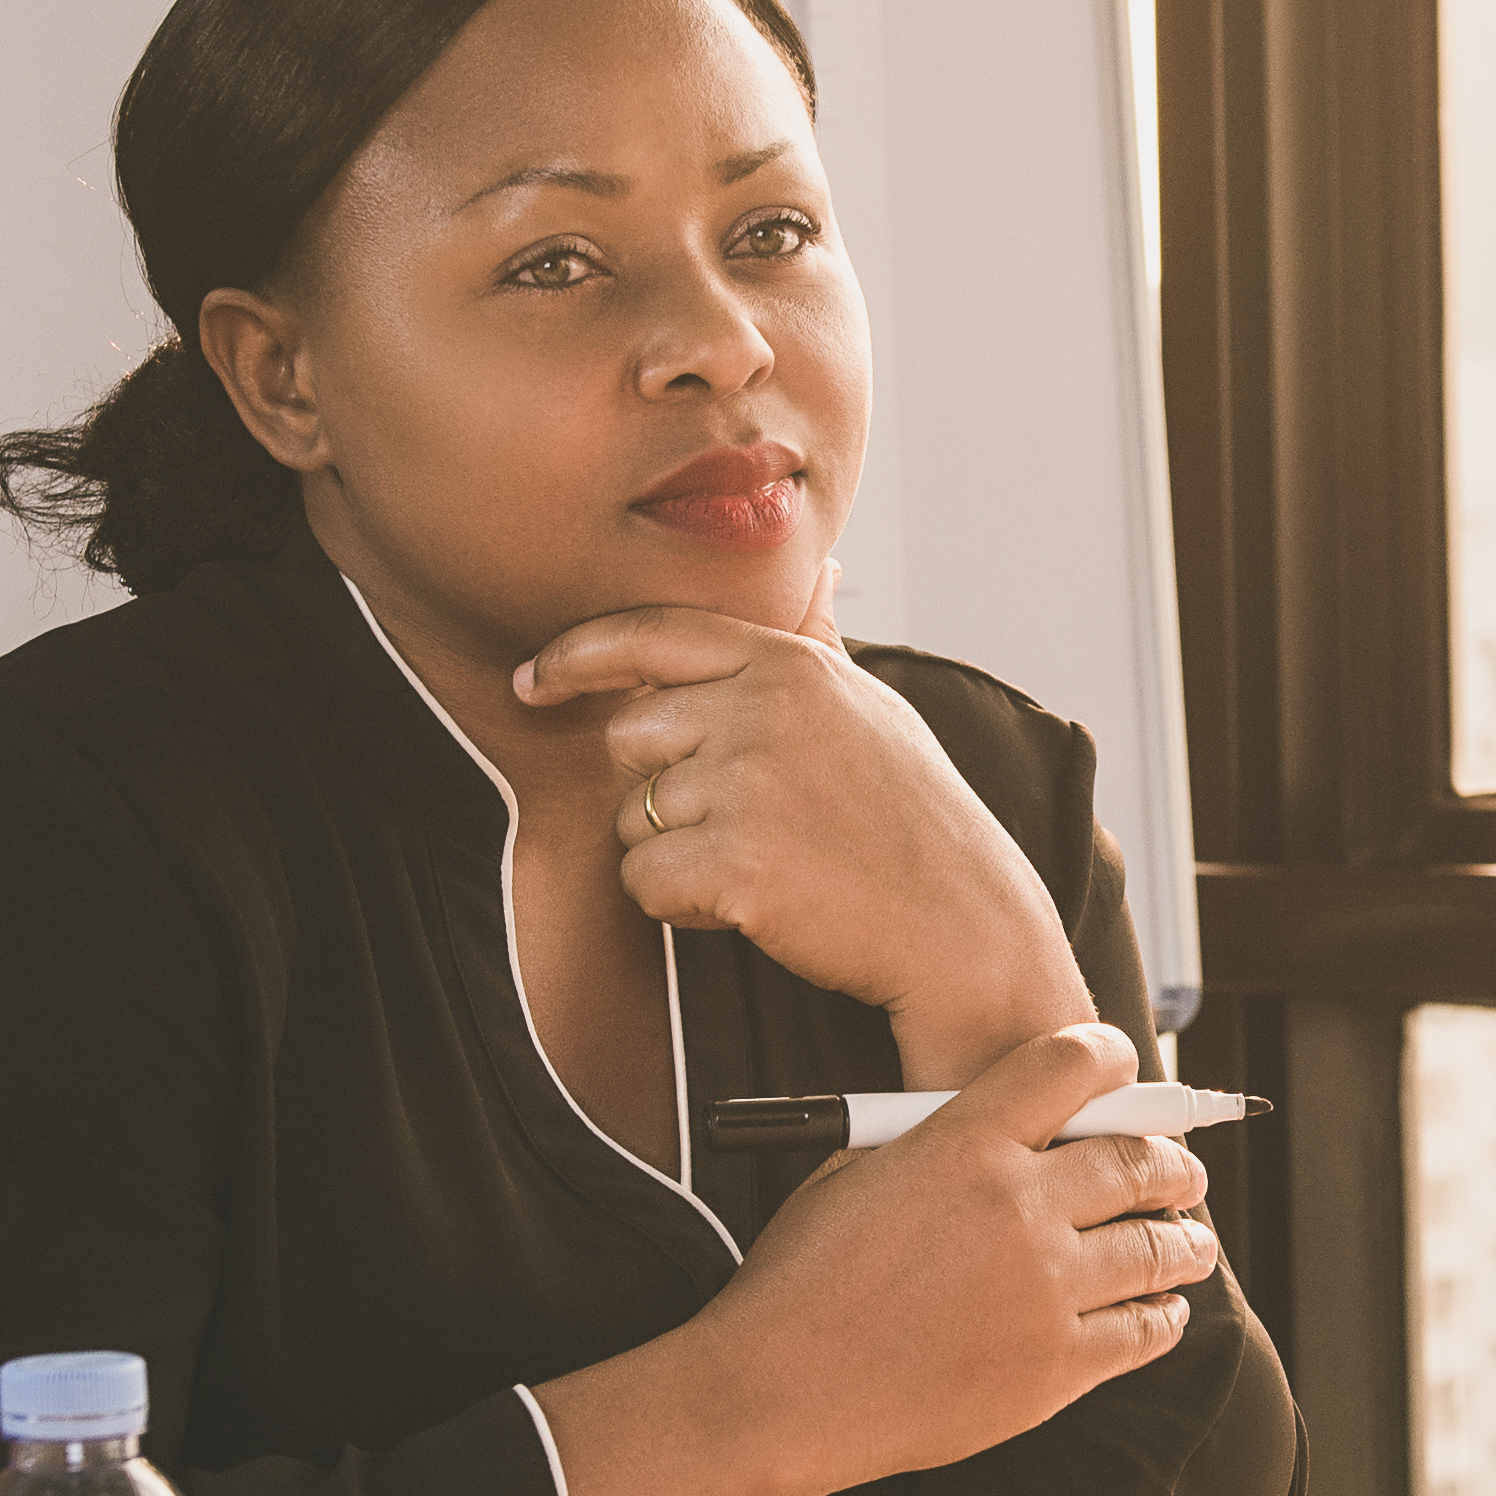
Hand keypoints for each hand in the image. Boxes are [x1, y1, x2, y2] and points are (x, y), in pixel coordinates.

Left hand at [520, 609, 1092, 1079]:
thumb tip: (821, 570)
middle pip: (628, 735)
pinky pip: (643, 882)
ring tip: (761, 863)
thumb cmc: (915, 820)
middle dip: (658, 787)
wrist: (963, 925)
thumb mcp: (873, 708)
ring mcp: (747, 782)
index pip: (651, 633)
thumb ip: (817, 645)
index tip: (532, 679)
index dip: (577, 654)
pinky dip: (681, 905)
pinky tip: (751, 904)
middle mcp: (763, 708)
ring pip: (631, 817)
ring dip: (673, 853)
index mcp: (791, 664)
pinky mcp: (734, 860)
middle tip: (737, 823)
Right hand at [548, 1026, 1221, 1495]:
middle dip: (1174, 1163)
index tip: (1129, 1072)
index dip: (1115, 1059)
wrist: (782, 1395)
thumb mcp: (855, 1172)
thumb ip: (938, 1141)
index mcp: (966, 1143)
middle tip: (1183, 1172)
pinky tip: (1163, 1311)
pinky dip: (1163, 1317)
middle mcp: (1021, 1207)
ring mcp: (1047, 1291)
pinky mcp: (1056, 1367)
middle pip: (1140, 1160)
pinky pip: (1143, 1332)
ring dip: (1186, 1240)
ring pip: (1159, 1248)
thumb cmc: (802, 1285)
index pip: (1077, 1066)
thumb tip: (1003, 1132)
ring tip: (1193, 1242)